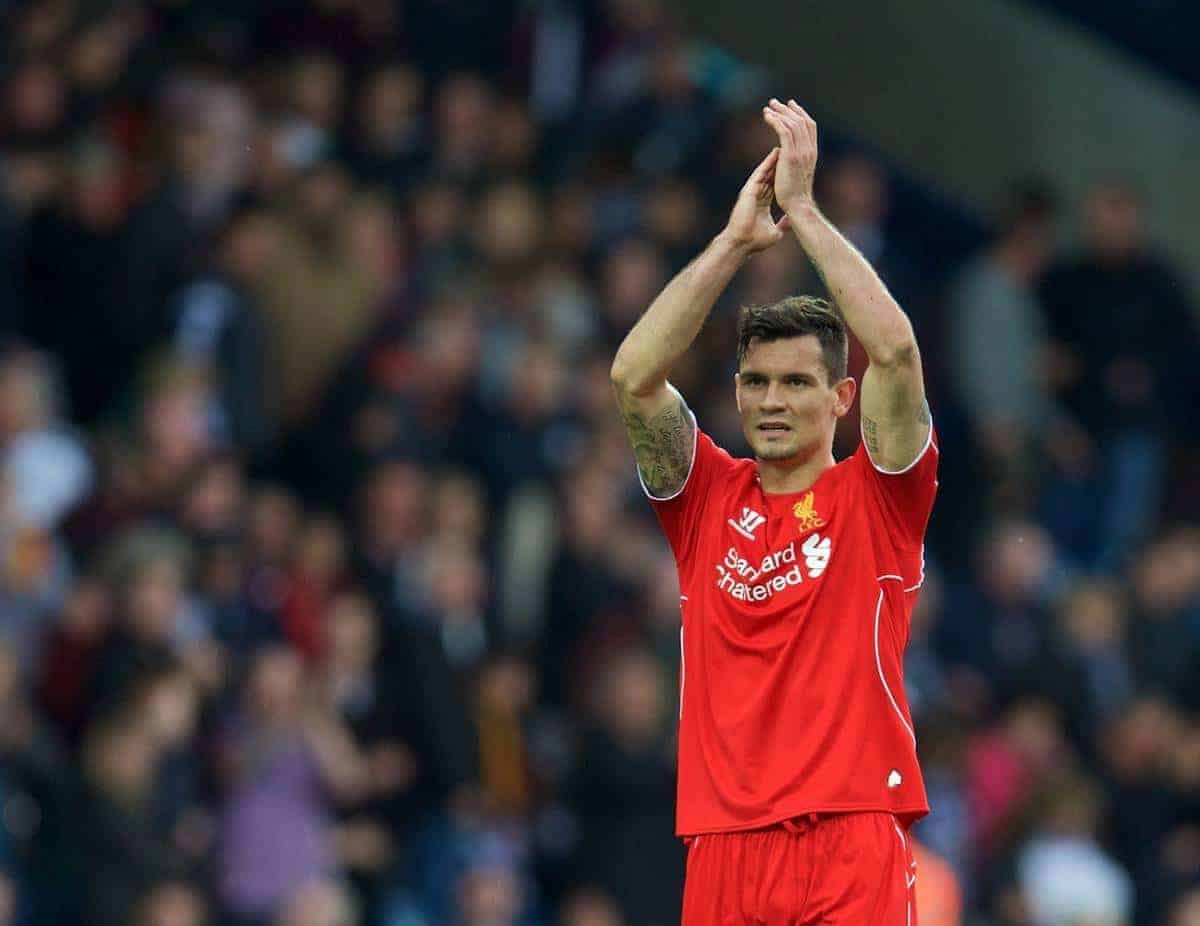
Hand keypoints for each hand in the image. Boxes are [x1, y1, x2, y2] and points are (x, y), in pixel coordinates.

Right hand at [721, 147, 789, 253]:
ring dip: (776, 159)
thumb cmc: (755, 241)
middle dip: (782, 163)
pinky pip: (760, 173)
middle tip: (792, 149)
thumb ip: (783, 225)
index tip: (795, 166)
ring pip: (766, 170)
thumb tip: (792, 223)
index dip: (785, 175)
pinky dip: (768, 163)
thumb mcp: (775, 233)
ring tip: (786, 145)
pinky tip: (776, 152)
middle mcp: (757, 194)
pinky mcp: (749, 190)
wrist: (741, 244)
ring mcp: (752, 191)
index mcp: (763, 202)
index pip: (775, 184)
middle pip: (772, 174)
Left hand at [762, 99, 817, 213]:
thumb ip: (796, 164)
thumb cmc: (795, 198)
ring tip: (768, 107)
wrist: (798, 206)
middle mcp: (809, 149)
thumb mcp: (799, 176)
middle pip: (802, 121)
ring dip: (779, 112)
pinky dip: (775, 120)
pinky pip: (784, 130)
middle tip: (775, 102)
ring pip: (792, 123)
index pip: (810, 126)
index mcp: (812, 153)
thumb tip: (788, 159)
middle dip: (788, 109)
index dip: (800, 113)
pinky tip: (767, 116)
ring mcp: (801, 152)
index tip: (790, 106)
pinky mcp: (790, 155)